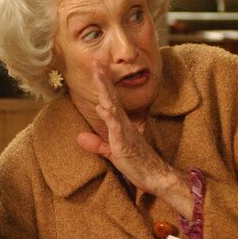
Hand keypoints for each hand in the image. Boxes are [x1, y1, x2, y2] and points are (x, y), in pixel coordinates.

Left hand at [76, 62, 191, 215]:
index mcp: (121, 124)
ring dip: (105, 90)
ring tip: (98, 74)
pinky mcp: (125, 142)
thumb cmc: (138, 164)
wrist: (156, 177)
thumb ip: (97, 144)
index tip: (97, 69)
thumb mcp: (113, 153)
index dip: (103, 85)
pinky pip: (116, 127)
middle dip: (103, 79)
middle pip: (111, 97)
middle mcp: (124, 123)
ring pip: (113, 106)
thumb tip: (80, 137)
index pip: (110, 100)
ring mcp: (125, 131)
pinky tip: (102, 106)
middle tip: (96, 61)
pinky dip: (109, 116)